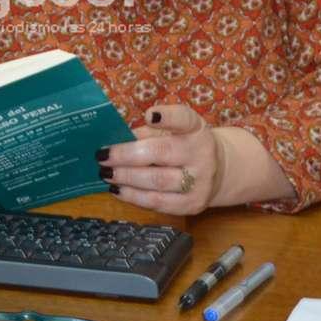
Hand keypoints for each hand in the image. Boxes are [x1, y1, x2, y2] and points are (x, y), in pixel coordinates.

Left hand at [97, 103, 227, 213]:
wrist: (218, 172)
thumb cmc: (184, 146)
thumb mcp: (173, 132)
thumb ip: (147, 133)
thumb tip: (114, 140)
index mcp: (196, 129)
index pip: (184, 119)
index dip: (167, 117)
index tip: (150, 115)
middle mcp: (202, 154)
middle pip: (161, 153)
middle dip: (126, 155)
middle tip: (102, 156)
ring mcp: (199, 182)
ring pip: (157, 181)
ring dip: (126, 177)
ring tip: (106, 173)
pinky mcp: (192, 205)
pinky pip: (158, 202)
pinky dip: (133, 197)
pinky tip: (118, 190)